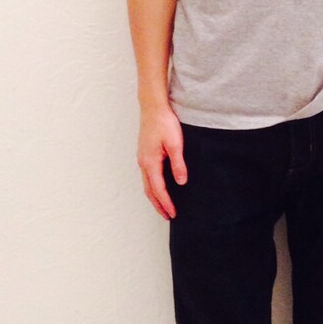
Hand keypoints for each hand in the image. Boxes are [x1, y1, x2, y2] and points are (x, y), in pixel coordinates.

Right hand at [137, 102, 185, 219]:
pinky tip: (159, 187)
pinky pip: (147, 176)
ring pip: (147, 184)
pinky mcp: (144, 154)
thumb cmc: (164, 122)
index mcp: (150, 162)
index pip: (158, 189)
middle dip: (158, 205)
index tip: (173, 213)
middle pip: (149, 190)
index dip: (166, 203)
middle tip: (168, 216)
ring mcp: (142, 158)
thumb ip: (178, 164)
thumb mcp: (175, 143)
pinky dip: (152, 186)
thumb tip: (180, 182)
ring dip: (155, 197)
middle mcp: (143, 163)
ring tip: (163, 206)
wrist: (153, 107)